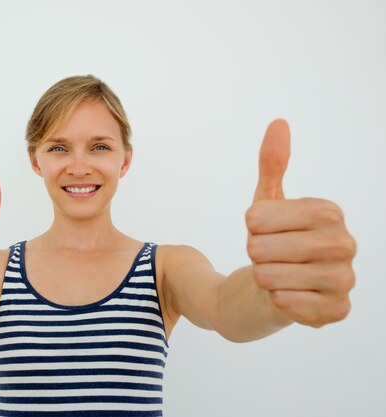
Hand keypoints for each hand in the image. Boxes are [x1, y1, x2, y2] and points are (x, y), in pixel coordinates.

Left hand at [246, 120, 356, 327]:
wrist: (270, 291)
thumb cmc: (271, 243)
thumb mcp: (265, 204)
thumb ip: (272, 165)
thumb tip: (279, 123)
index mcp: (328, 211)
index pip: (256, 216)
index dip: (250, 227)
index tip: (263, 231)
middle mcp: (345, 243)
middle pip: (260, 247)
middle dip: (254, 254)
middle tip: (269, 257)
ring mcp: (345, 279)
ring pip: (269, 276)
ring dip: (263, 278)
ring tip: (277, 276)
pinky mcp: (336, 311)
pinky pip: (284, 303)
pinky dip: (275, 301)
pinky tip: (286, 297)